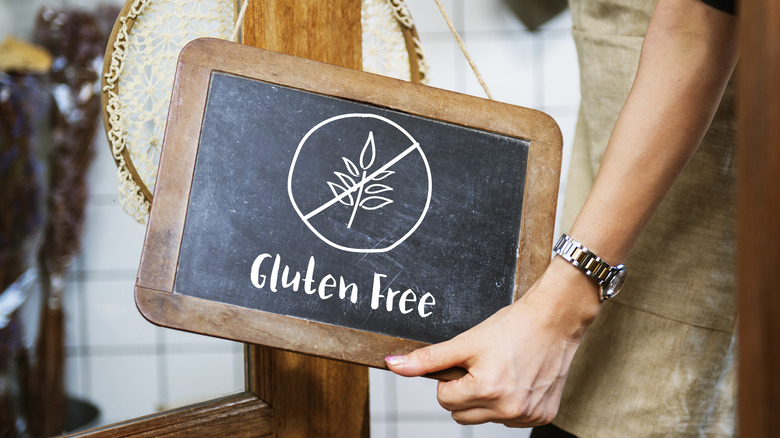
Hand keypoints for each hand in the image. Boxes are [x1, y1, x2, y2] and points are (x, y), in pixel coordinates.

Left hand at [385, 258, 600, 426]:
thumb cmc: (512, 326)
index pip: (444, 399)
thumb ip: (428, 358)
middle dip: (465, 392)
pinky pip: (510, 418)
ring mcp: (527, 415)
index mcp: (486, 390)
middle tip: (483, 366)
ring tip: (503, 370)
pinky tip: (519, 379)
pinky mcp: (543, 416)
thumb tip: (393, 365)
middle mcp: (508, 409)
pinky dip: (509, 402)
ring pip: (485, 418)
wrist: (554, 320)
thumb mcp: (465, 341)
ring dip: (487, 399)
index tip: (467, 362)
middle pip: (461, 415)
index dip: (451, 378)